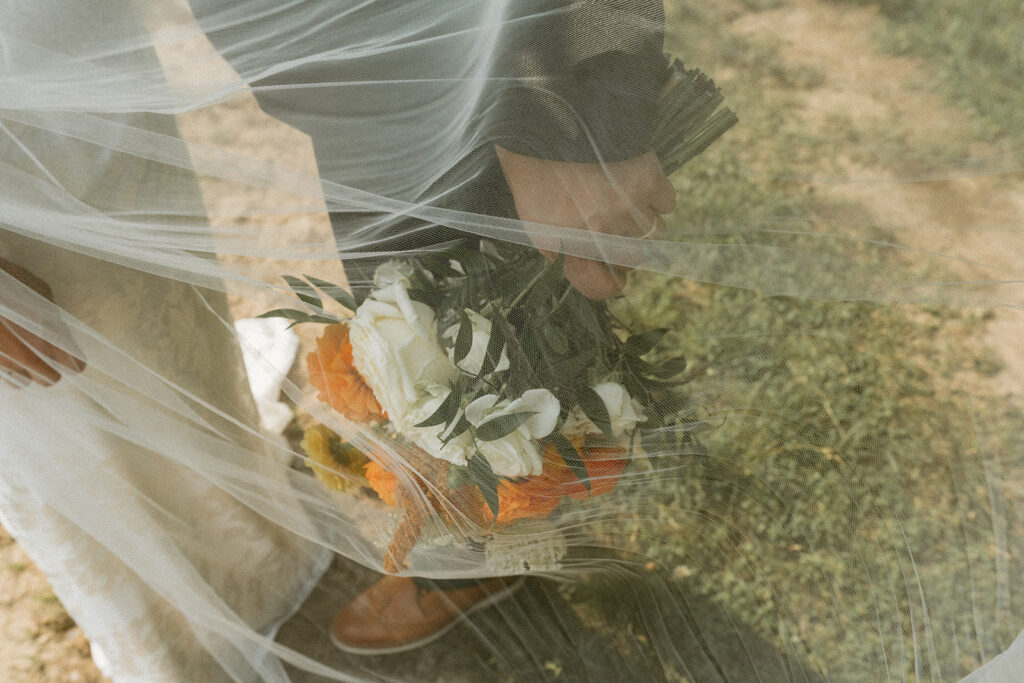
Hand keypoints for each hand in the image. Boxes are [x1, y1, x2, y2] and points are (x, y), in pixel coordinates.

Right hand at [1, 257, 84, 387]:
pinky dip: (3, 368)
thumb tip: (52, 326)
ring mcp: (4, 362)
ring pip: (21, 382)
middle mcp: (28, 356)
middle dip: (48, 369)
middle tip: (41, 356)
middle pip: (49, 380)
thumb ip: (50, 315)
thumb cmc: (8, 283)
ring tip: (17, 356)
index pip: (74, 366)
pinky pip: (2, 375)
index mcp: (49, 338)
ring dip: (23, 373)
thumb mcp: (39, 291)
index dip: (73, 363)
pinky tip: (2, 353)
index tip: (70, 358)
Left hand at [495, 146, 674, 299]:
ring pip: (655, 233)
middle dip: (623, 246)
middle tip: (611, 226)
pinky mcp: (652, 178)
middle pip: (634, 260)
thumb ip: (553, 247)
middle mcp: (608, 231)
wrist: (550, 119)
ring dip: (642, 222)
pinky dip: (656, 197)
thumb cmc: (535, 170)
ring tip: (624, 201)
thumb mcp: (532, 218)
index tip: (604, 270)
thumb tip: (569, 259)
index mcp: (577, 244)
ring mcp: (633, 205)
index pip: (606, 287)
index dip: (606, 281)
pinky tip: (637, 183)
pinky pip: (667, 203)